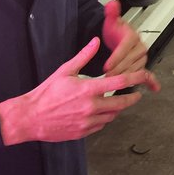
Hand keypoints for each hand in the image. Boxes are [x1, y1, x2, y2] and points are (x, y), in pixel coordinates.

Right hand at [0, 38, 159, 145]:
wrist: (29, 118)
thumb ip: (84, 56)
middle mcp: (90, 107)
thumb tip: (95, 42)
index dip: (135, 78)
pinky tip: (101, 112)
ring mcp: (87, 122)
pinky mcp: (82, 132)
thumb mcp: (65, 71)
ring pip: (112, 115)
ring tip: (117, 101)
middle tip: (136, 94)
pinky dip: (105, 118)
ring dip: (117, 108)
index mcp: (88, 89)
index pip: (119, 82)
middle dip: (131, 98)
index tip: (144, 76)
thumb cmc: (45, 94)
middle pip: (121, 103)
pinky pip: (101, 125)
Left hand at [102, 0, 155, 80]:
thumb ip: (111, 13)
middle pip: (130, 60)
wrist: (119, 39)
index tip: (107, 65)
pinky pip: (148, 74)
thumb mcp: (110, 22)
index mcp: (132, 36)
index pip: (125, 47)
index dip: (116, 57)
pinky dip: (152, 81)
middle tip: (107, 76)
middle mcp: (140, 47)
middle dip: (118, 69)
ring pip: (135, 69)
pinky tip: (154, 88)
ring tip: (114, 82)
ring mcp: (142, 57)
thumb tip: (112, 4)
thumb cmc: (114, 32)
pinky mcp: (142, 66)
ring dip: (125, 76)